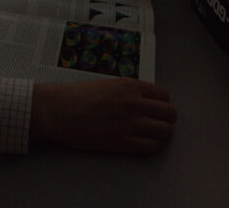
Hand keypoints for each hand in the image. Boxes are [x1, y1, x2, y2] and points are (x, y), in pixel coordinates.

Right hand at [30, 78, 176, 153]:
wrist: (59, 110)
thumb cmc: (78, 97)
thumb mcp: (108, 83)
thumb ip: (128, 91)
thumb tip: (145, 100)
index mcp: (130, 86)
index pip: (163, 95)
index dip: (165, 104)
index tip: (162, 109)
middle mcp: (133, 103)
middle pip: (168, 113)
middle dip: (169, 119)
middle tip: (164, 123)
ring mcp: (128, 123)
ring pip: (164, 131)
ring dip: (164, 134)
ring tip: (158, 135)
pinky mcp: (121, 141)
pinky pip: (149, 146)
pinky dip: (154, 146)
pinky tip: (148, 144)